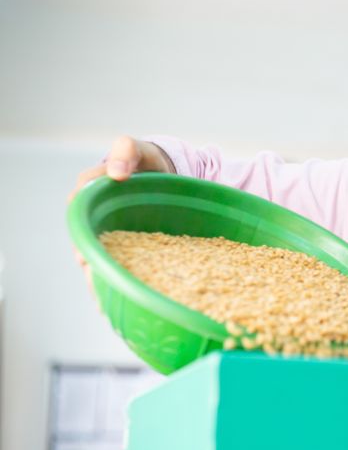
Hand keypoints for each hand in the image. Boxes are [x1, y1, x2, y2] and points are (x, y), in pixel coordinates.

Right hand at [70, 135, 175, 289]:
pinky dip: (116, 281)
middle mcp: (97, 216)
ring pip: (99, 257)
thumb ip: (125, 152)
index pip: (78, 209)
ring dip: (97, 276)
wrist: (167, 173)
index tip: (81, 243)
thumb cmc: (145, 160)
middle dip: (86, 257)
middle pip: (85, 240)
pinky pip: (120, 264)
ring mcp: (113, 233)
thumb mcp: (136, 149)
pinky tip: (116, 300)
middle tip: (89, 271)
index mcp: (92, 192)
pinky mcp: (131, 245)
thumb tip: (115, 173)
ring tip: (100, 295)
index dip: (79, 227)